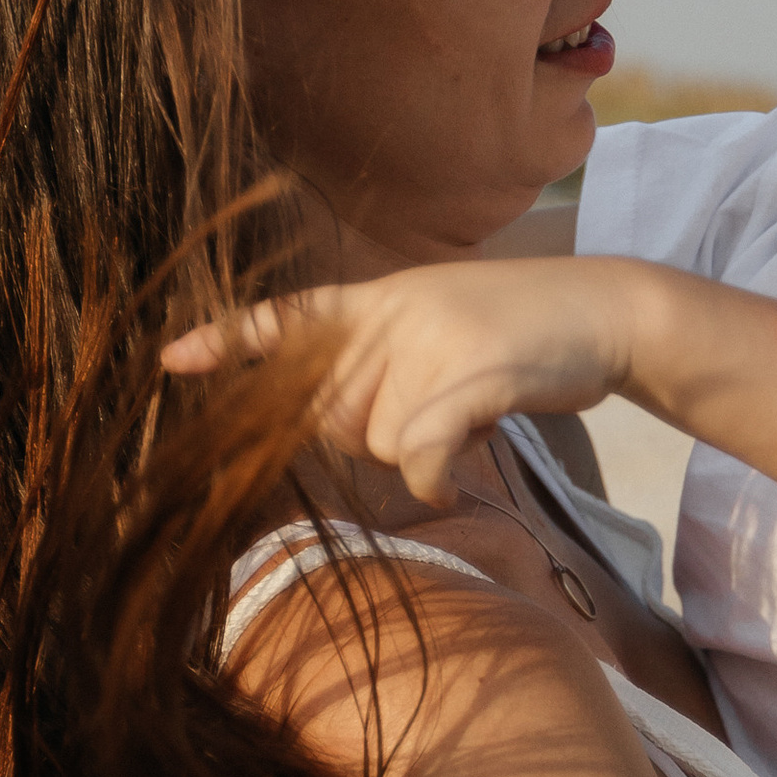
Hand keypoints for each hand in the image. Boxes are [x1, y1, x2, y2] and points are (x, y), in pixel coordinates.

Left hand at [163, 261, 636, 504]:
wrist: (605, 310)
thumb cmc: (521, 332)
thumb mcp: (440, 322)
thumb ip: (384, 362)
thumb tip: (344, 432)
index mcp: (377, 299)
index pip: (288, 318)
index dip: (228, 341)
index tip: (171, 361)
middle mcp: (390, 316)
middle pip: (331, 417)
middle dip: (374, 436)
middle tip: (436, 410)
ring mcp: (430, 344)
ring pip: (378, 444)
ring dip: (421, 453)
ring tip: (473, 408)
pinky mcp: (471, 376)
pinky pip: (418, 456)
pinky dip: (433, 477)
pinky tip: (457, 472)